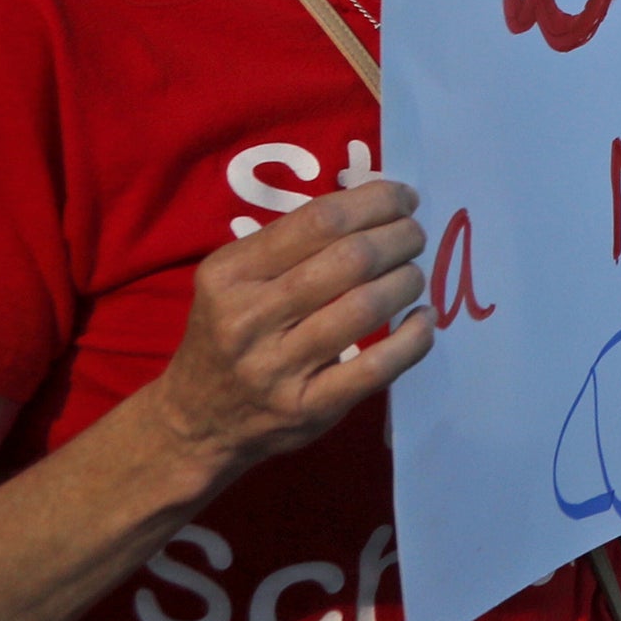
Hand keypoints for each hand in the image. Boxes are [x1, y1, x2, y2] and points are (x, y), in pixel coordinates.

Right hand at [149, 181, 432, 476]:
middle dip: (400, 237)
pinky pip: (377, 367)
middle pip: (352, 259)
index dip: (376, 201)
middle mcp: (247, 318)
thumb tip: (380, 202)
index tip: (403, 200)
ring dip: (408, 281)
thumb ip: (293, 243)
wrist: (198, 421)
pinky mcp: (307, 408)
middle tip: (414, 236)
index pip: (320, 219)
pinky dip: (414, 338)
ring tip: (413, 275)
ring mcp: (276, 368)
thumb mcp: (235, 280)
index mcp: (229, 273)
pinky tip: (422, 319)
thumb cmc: (230, 333)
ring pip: (366, 306)